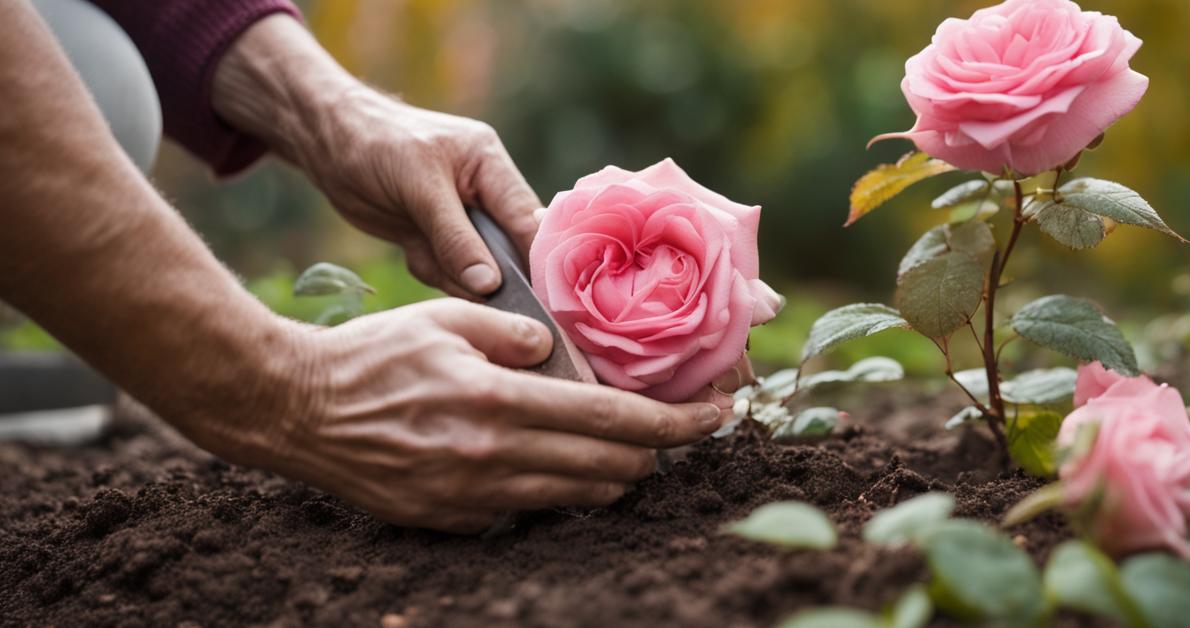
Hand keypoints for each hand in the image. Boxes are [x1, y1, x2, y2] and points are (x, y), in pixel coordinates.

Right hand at [210, 299, 722, 533]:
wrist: (299, 411)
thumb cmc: (374, 354)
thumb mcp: (446, 318)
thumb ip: (515, 330)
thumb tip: (559, 353)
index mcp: (502, 400)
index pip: (617, 418)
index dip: (679, 423)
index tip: (719, 416)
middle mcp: (495, 457)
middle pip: (611, 467)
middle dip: (657, 452)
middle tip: (675, 430)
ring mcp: (474, 497)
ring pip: (578, 498)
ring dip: (616, 475)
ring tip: (629, 449)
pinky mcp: (453, 520)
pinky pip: (529, 511)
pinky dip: (558, 490)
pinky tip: (557, 464)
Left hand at [213, 16, 539, 298]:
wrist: (325, 142)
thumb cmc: (375, 145)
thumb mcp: (419, 187)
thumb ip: (455, 237)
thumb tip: (490, 284)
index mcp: (492, 166)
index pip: (528, 220)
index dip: (538, 259)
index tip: (539, 299)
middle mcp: (484, 195)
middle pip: (508, 250)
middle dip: (489, 273)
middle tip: (478, 292)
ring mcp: (460, 220)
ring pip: (476, 268)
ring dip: (452, 273)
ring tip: (422, 250)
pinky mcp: (435, 239)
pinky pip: (446, 272)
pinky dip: (430, 270)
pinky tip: (410, 249)